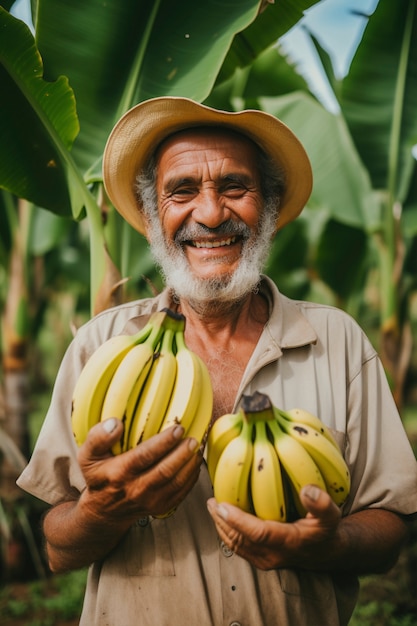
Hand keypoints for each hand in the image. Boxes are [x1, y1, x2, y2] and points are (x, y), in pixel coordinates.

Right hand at [78, 417, 201, 522]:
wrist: (104, 511)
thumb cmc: (99, 476)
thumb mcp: (88, 456)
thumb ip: (98, 437)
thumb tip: (116, 423)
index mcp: (119, 473)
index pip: (144, 456)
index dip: (163, 442)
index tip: (177, 428)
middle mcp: (136, 489)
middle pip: (164, 471)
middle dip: (182, 453)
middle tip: (194, 438)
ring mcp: (150, 501)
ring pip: (176, 482)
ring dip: (190, 464)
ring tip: (198, 446)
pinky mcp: (162, 507)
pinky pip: (182, 492)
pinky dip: (192, 476)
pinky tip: (195, 460)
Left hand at [207, 485, 341, 569]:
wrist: (327, 552)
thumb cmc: (326, 529)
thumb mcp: (330, 515)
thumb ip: (321, 504)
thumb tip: (308, 490)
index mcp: (289, 542)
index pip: (258, 533)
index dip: (238, 520)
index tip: (222, 504)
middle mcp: (274, 554)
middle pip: (240, 540)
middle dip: (222, 521)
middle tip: (211, 501)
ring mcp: (265, 559)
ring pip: (236, 545)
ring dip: (221, 526)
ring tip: (212, 507)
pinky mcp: (260, 559)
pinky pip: (238, 547)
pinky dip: (227, 532)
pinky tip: (221, 517)